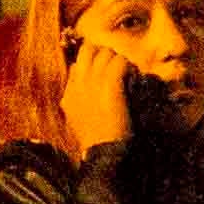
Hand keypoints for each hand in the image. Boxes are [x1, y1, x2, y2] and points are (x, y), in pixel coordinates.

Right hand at [62, 38, 137, 152]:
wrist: (104, 153)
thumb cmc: (95, 141)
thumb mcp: (76, 121)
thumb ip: (75, 102)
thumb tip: (78, 88)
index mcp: (70, 93)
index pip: (78, 65)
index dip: (93, 66)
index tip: (105, 75)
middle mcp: (79, 84)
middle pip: (89, 50)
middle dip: (105, 54)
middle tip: (117, 67)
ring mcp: (93, 83)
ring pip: (106, 53)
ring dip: (119, 60)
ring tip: (128, 72)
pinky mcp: (110, 85)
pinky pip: (119, 62)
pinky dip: (127, 66)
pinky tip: (132, 76)